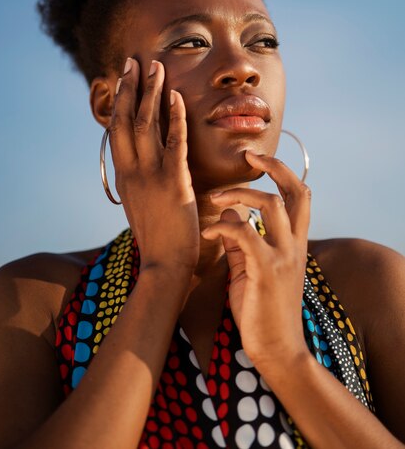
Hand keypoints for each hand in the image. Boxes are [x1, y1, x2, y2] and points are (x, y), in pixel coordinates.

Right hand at [109, 58, 199, 274]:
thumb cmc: (158, 238)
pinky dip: (174, 117)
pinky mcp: (173, 182)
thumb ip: (140, 183)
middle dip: (129, 88)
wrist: (165, 265)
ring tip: (156, 68)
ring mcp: (150, 175)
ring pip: (145, 125)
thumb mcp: (141, 206)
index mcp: (124, 176)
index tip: (124, 79)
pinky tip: (177, 96)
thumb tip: (143, 168)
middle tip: (133, 62)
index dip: (119, 102)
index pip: (117, 131)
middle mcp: (131, 171)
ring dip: (150, 93)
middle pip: (124, 120)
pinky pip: (173, 142)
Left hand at [201, 151, 310, 368]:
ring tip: (216, 198)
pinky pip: (244, 234)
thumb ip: (243, 241)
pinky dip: (222, 228)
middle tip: (249, 155)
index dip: (282, 171)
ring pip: (271, 204)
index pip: (299, 196)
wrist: (276, 350)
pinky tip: (207, 234)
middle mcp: (294, 244)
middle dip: (274, 166)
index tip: (258, 159)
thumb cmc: (262, 309)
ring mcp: (283, 256)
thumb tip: (228, 215)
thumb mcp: (252, 268)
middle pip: (295, 191)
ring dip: (240, 194)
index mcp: (294, 242)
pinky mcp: (266, 270)